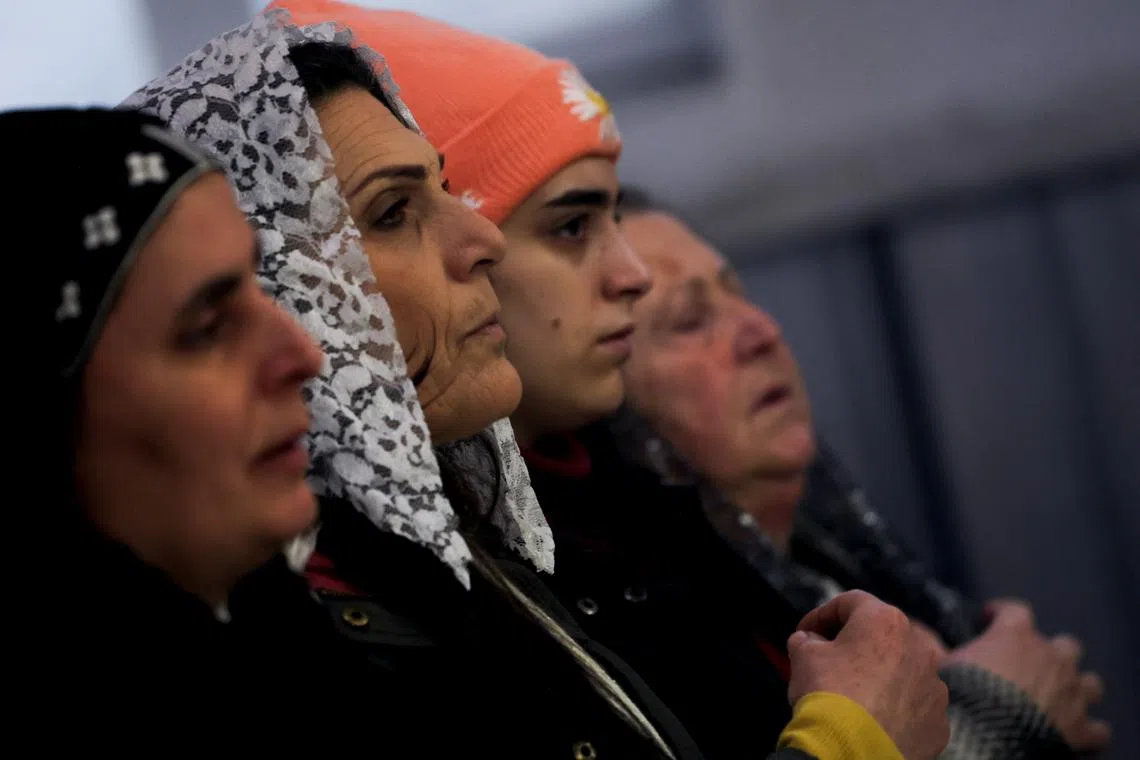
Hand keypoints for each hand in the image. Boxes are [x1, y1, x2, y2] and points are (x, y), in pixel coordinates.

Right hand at [788, 590, 949, 759]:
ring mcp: (934, 685)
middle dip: (854, 644)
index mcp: (884, 621)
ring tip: (853, 694)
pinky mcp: (939, 720)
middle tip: (828, 658)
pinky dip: (895, 706)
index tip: (805, 632)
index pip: (849, 603)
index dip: (821, 615)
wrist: (854, 752)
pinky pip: (914, 704)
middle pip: (881, 635)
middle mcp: (918, 646)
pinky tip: (873, 718)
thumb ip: (807, 639)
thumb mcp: (802, 656)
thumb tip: (810, 641)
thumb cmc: (828, 695)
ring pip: (902, 669)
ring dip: (879, 674)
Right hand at [944, 599, 1110, 751]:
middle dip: (1051, 653)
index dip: (1001, 613)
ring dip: (1076, 688)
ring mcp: (1071, 693)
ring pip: (1090, 683)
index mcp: (1016, 635)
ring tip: (1058, 697)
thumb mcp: (936, 662)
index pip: (1015, 610)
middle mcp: (1051, 658)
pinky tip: (1074, 732)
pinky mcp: (1082, 729)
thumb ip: (932, 644)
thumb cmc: (962, 693)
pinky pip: (1098, 729)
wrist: (989, 736)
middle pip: (1065, 645)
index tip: (987, 618)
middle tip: (1030, 665)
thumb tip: (912, 630)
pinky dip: (1088, 729)